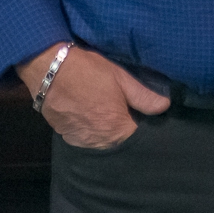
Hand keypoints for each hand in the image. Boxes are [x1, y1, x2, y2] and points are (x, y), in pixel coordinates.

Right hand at [31, 44, 168, 149]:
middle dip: (123, 130)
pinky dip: (89, 130)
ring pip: (101, 142)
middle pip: (119, 142)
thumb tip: (165, 106)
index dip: (141, 126)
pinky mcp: (65, 136)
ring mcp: (81, 141)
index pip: (138, 138)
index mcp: (118, 130)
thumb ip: (144, 97)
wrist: (48, 69)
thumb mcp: (121, 78)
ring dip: (105, 132)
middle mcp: (100, 142)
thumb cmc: (89, 71)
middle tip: (122, 112)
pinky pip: (84, 138)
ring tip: (103, 112)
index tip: (141, 117)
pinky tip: (88, 114)